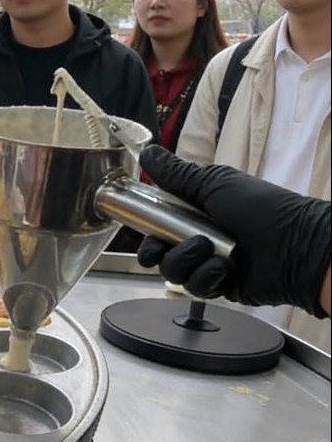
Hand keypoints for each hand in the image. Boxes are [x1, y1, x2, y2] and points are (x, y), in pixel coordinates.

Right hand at [137, 146, 331, 317]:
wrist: (297, 247)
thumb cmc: (263, 209)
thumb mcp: (215, 183)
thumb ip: (176, 174)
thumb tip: (148, 153)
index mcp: (195, 211)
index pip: (156, 222)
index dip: (146, 227)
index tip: (144, 227)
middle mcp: (198, 237)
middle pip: (157, 250)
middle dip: (159, 249)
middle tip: (171, 242)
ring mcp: (207, 262)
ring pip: (173, 271)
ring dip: (187, 260)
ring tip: (210, 250)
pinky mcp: (218, 285)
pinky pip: (195, 287)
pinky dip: (208, 276)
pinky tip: (226, 268)